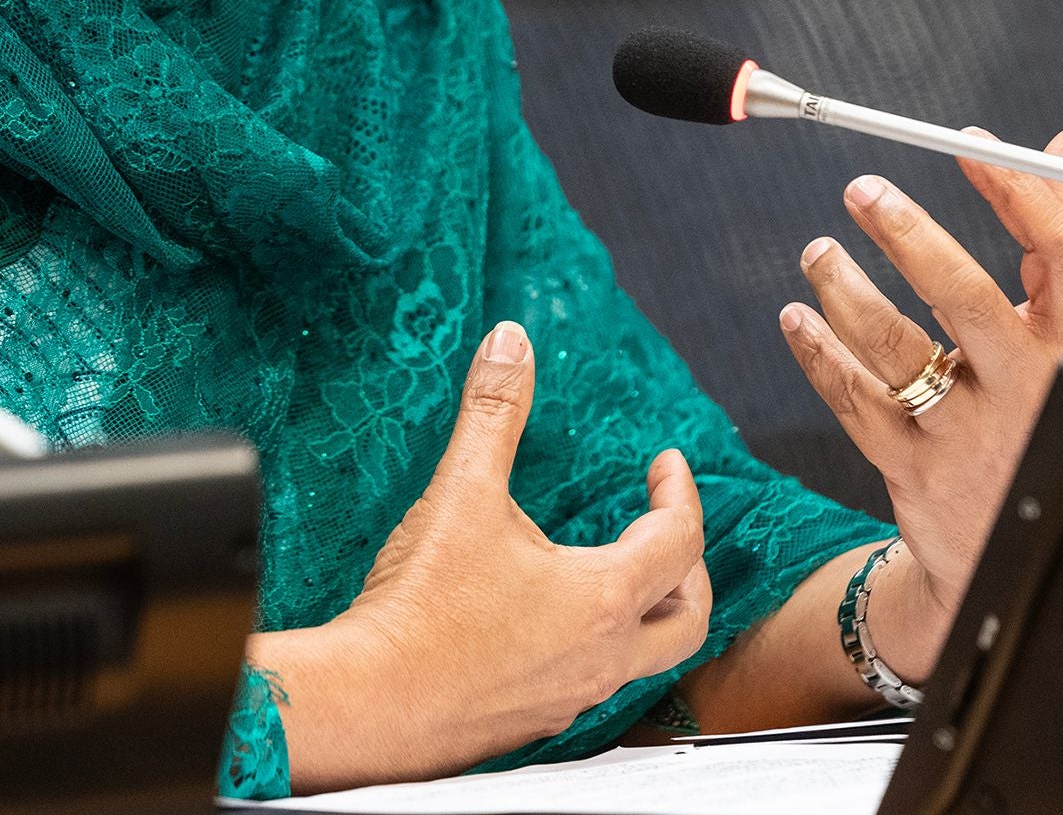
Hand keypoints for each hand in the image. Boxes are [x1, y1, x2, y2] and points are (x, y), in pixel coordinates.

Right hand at [254, 320, 713, 791]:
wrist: (371, 700)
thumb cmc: (422, 604)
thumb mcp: (462, 492)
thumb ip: (493, 413)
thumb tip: (511, 340)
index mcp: (602, 598)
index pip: (680, 541)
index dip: (679, 492)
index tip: (665, 463)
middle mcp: (603, 657)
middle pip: (690, 619)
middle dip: (691, 567)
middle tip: (664, 527)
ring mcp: (572, 697)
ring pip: (644, 660)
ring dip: (645, 612)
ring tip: (613, 573)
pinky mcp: (535, 721)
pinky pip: (593, 684)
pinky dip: (597, 646)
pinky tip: (553, 624)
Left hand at [778, 127, 1062, 680]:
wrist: (1016, 552)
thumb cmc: (1038, 415)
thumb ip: (1057, 237)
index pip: (1058, 254)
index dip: (1013, 191)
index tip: (967, 144)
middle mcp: (1026, 389)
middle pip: (967, 298)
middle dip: (910, 237)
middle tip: (864, 191)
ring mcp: (968, 434)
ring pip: (895, 350)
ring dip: (845, 291)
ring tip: (818, 253)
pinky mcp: (915, 470)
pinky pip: (854, 399)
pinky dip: (818, 352)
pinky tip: (798, 317)